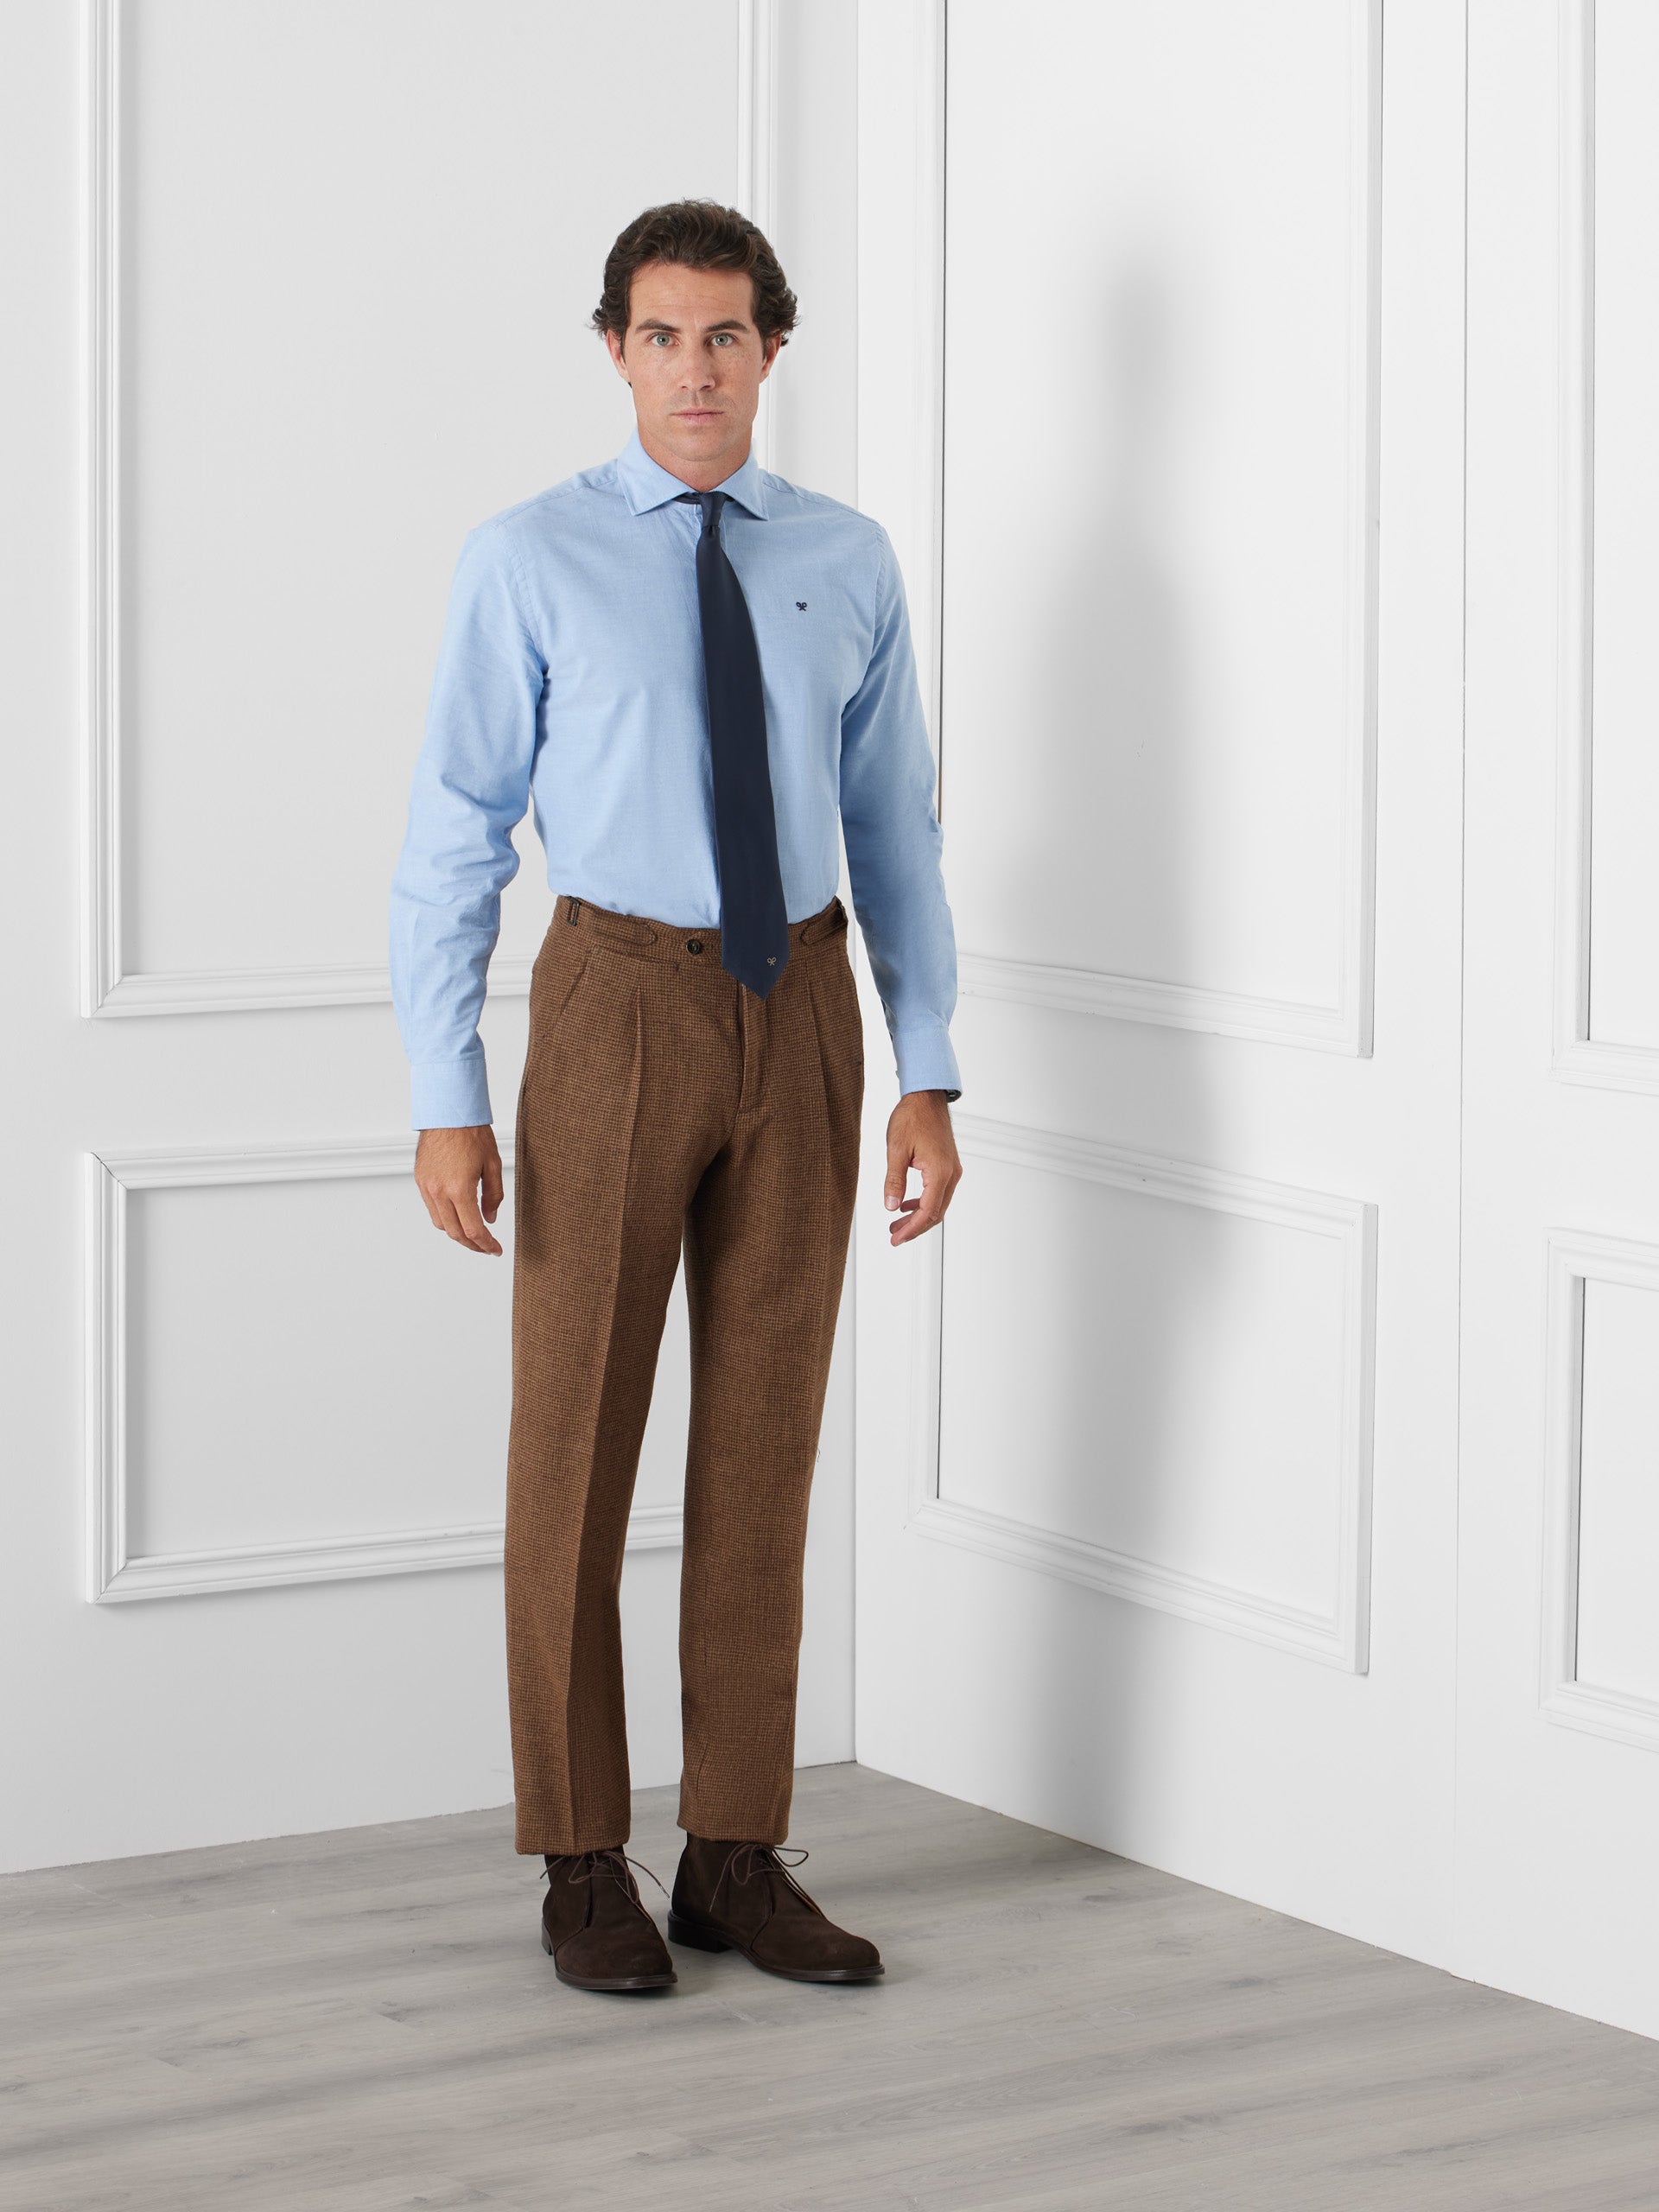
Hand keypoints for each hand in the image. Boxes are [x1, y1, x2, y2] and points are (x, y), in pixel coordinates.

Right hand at [414, 1125, 504, 1254]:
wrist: (448, 1111)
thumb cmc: (471, 1132)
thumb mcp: (493, 1164)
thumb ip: (493, 1196)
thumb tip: (490, 1219)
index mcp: (459, 1189)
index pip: (472, 1229)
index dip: (486, 1244)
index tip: (495, 1249)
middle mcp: (438, 1191)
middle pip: (454, 1232)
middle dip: (472, 1244)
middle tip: (486, 1247)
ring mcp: (426, 1186)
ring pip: (440, 1223)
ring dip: (457, 1232)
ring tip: (473, 1233)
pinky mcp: (420, 1179)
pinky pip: (431, 1208)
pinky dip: (445, 1217)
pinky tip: (458, 1215)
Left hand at [883, 1090, 962, 1245]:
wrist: (926, 1096)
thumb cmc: (912, 1117)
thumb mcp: (896, 1150)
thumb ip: (894, 1181)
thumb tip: (890, 1206)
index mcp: (939, 1172)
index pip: (927, 1212)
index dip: (911, 1230)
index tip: (896, 1238)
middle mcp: (951, 1174)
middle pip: (935, 1213)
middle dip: (914, 1228)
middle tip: (894, 1236)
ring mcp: (952, 1170)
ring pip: (938, 1204)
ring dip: (918, 1216)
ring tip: (896, 1223)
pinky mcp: (948, 1165)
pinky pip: (938, 1192)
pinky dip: (923, 1202)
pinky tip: (906, 1204)